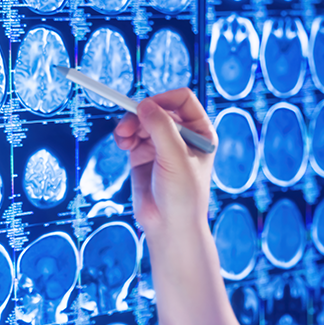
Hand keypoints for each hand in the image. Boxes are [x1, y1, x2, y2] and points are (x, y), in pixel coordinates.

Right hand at [114, 88, 216, 236]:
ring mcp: (162, 144)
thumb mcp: (175, 157)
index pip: (182, 100)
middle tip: (127, 126)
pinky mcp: (144, 155)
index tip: (146, 107)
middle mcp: (182, 134)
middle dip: (141, 114)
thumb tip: (144, 104)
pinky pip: (132, 135)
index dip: (163, 98)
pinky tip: (122, 142)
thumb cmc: (184, 194)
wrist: (170, 226)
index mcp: (200, 131)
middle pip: (158, 108)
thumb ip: (161, 128)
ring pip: (142, 120)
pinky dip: (124, 135)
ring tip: (123, 137)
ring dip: (129, 124)